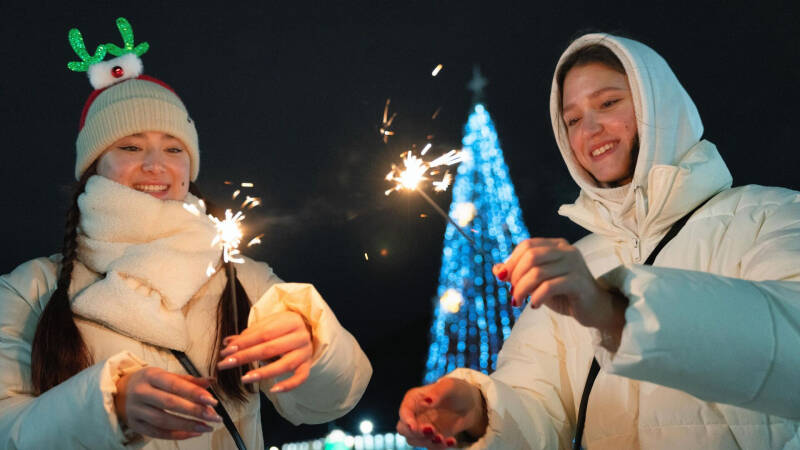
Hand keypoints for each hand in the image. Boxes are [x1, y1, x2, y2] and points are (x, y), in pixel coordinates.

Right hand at [114, 367, 220, 439]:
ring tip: (207, 427)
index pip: (175, 385)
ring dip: (188, 425)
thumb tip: (211, 381)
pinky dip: (177, 435)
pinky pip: (158, 433)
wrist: (119, 392)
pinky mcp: (135, 425)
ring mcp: (136, 411)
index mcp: (150, 376)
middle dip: (195, 412)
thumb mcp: (165, 375)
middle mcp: (141, 393)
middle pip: (170, 404)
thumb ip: (188, 380)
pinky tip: (193, 433)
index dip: (195, 393)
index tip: (212, 401)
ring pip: (164, 421)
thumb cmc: (148, 381)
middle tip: (215, 417)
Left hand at [217, 310, 312, 391]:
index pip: (263, 333)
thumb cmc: (282, 328)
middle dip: (246, 357)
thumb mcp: (268, 325)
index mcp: (291, 321)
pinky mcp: (307, 365)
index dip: (244, 343)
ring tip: (244, 378)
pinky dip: (288, 385)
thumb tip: (227, 343)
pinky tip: (273, 390)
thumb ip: (249, 334)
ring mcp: (305, 352)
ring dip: (263, 372)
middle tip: (226, 364)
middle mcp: (300, 336)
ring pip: (285, 364)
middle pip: (270, 348)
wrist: (306, 330)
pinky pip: (300, 378)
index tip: (226, 351)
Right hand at [396, 378, 487, 448]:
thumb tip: (426, 401)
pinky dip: (439, 447)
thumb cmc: (457, 390)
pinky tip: (452, 441)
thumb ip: (437, 392)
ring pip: (415, 441)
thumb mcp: (450, 386)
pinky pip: (431, 447)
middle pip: (403, 429)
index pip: (404, 411)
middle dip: (414, 433)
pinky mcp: (432, 438)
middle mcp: (415, 414)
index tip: (414, 426)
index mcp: (414, 399)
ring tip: (443, 438)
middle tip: (432, 430)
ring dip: (428, 442)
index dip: (406, 420)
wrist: (470, 405)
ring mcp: (422, 427)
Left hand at [493, 238, 626, 346]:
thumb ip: (520, 274)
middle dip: (515, 276)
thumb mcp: (539, 282)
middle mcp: (566, 250)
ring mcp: (574, 264)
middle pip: (530, 256)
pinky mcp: (578, 281)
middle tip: (513, 294)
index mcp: (556, 245)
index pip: (527, 245)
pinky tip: (534, 306)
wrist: (594, 309)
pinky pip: (549, 286)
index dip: (511, 261)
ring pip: (537, 272)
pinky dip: (536, 297)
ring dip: (522, 289)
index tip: (504, 280)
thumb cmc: (565, 293)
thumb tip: (498, 270)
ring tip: (518, 302)